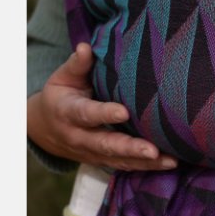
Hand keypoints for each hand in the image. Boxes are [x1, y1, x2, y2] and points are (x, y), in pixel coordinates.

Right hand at [27, 43, 177, 171]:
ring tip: (169, 161)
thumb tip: (86, 47)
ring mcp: (91, 153)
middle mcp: (79, 137)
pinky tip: (169, 164)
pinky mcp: (102, 161)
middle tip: (152, 150)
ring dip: (144, 163)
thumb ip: (77, 64)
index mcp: (68, 112)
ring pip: (118, 160)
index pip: (87, 114)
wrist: (45, 129)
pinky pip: (125, 166)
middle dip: (129, 148)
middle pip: (105, 144)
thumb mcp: (62, 78)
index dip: (104, 113)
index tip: (124, 111)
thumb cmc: (60, 96)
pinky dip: (147, 168)